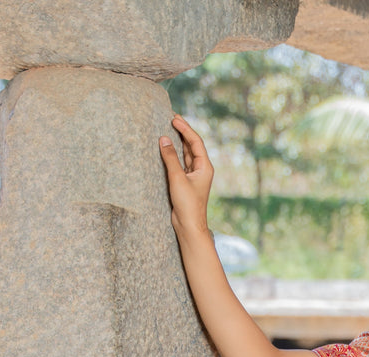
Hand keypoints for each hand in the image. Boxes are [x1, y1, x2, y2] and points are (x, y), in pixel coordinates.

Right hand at [159, 115, 213, 238]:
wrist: (189, 226)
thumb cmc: (188, 205)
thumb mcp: (177, 179)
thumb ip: (170, 158)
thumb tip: (163, 139)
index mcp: (205, 167)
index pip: (195, 142)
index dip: (185, 129)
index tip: (174, 118)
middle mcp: (201, 170)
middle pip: (192, 145)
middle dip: (182, 132)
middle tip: (171, 118)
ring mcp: (193, 176)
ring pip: (186, 153)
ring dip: (178, 141)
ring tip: (168, 128)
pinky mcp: (185, 182)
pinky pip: (180, 163)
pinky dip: (174, 154)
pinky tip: (167, 147)